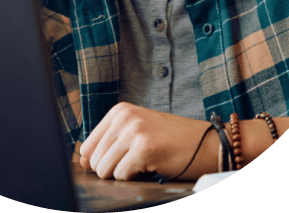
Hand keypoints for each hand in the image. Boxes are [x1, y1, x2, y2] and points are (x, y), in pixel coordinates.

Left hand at [79, 102, 210, 180]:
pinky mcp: (143, 149)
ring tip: (143, 163)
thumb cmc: (171, 140)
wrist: (206, 142)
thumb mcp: (137, 130)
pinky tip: (151, 165)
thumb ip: (110, 141)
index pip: (87, 145)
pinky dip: (134, 178)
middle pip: (95, 160)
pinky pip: (121, 175)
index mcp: (119, 111)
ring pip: (105, 170)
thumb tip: (83, 160)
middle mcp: (124, 117)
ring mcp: (133, 131)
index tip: (115, 163)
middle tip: (135, 162)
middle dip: (112, 169)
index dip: (97, 161)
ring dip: (123, 174)